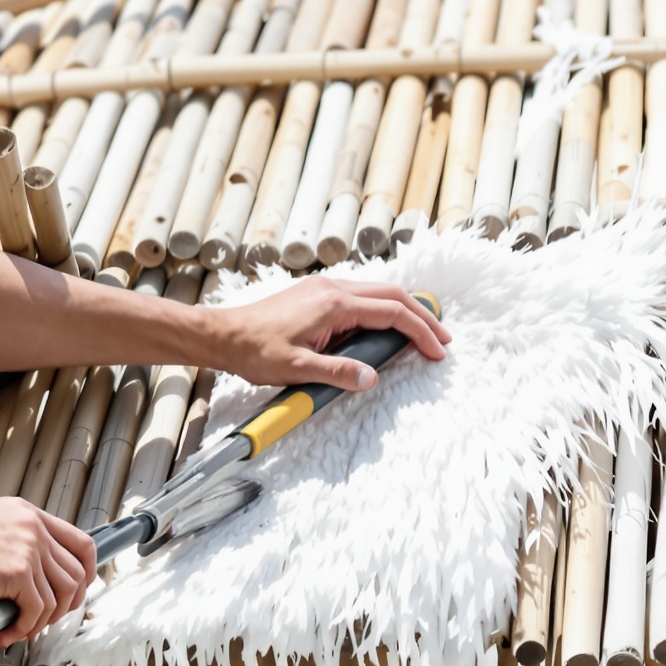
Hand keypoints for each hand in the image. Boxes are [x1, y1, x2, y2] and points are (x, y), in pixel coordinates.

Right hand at [0, 499, 98, 644]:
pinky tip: (5, 633)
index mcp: (27, 514)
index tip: (77, 590)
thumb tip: (22, 583)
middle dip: (67, 604)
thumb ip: (10, 545)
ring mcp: (29, 549)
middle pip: (77, 573)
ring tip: (21, 629)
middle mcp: (34, 528)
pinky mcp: (18, 573)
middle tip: (46, 619)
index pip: (80, 542)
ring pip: (59, 597)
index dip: (86, 572)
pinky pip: (36, 611)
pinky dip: (24, 629)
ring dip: (43, 621)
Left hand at [206, 277, 448, 389]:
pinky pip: (360, 296)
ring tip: (421, 332)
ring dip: (403, 310)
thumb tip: (371, 377)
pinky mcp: (316, 294)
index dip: (420, 332)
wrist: (223, 335)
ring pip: (377, 292)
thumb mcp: (297, 369)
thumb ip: (337, 373)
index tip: (437, 351)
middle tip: (441, 339)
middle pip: (392, 295)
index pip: (392, 313)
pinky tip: (385, 326)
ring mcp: (324, 288)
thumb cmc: (255, 351)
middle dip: (421, 316)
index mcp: (334, 304)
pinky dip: (382, 308)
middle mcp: (333, 288)